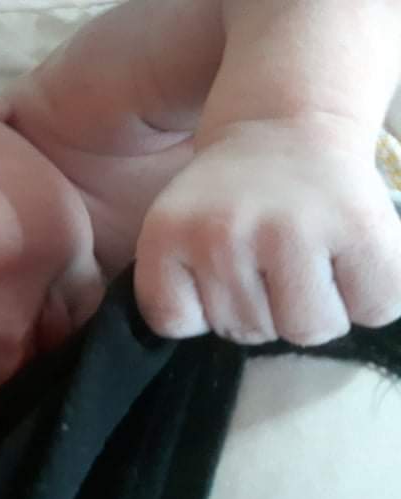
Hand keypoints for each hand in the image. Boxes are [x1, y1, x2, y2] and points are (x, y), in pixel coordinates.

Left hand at [135, 119, 400, 345]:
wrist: (288, 120)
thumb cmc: (232, 192)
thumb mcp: (178, 227)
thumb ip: (176, 285)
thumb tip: (200, 334)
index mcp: (167, 233)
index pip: (175, 323)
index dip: (201, 311)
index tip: (214, 273)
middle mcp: (222, 234)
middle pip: (249, 332)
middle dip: (264, 309)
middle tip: (270, 259)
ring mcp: (290, 231)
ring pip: (309, 331)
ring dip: (317, 309)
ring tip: (310, 263)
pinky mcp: (359, 229)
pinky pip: (374, 310)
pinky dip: (372, 297)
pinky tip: (351, 259)